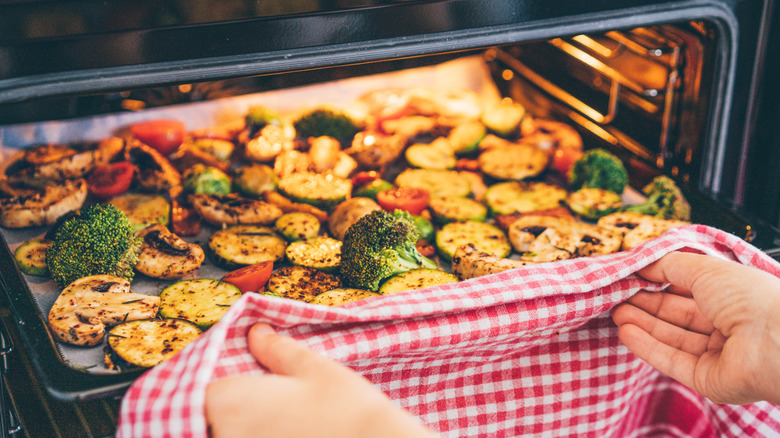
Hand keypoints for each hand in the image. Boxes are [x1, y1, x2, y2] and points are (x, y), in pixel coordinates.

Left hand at [206, 323, 435, 437]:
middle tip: (259, 400)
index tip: (228, 379)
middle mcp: (225, 437)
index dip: (210, 383)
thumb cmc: (345, 407)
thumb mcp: (312, 368)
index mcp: (228, 403)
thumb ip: (275, 350)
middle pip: (206, 422)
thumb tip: (256, 333)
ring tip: (272, 419)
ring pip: (226, 436)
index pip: (196, 393)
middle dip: (218, 412)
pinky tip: (282, 433)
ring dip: (237, 428)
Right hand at [612, 251, 779, 404]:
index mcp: (733, 297)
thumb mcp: (704, 269)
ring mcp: (718, 355)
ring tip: (615, 314)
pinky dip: (647, 347)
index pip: (688, 291)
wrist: (774, 341)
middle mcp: (727, 326)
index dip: (659, 284)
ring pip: (672, 339)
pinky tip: (625, 332)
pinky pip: (672, 361)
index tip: (631, 279)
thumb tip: (643, 264)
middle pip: (677, 316)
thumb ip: (669, 265)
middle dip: (645, 307)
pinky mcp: (707, 379)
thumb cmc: (749, 298)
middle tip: (616, 298)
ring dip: (642, 325)